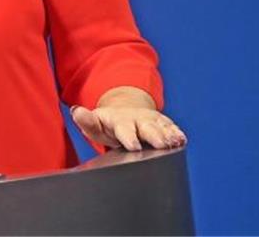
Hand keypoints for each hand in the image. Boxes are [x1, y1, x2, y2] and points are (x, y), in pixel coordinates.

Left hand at [70, 87, 186, 151]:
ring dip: (169, 134)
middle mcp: (138, 119)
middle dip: (155, 136)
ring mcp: (151, 120)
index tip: (133, 146)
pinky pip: (171, 127)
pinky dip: (177, 133)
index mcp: (120, 121)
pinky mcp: (163, 123)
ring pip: (162, 127)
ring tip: (176, 142)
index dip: (129, 137)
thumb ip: (87, 120)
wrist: (124, 111)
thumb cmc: (107, 124)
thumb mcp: (95, 124)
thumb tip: (77, 111)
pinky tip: (181, 140)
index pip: (124, 129)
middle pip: (147, 128)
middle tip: (161, 145)